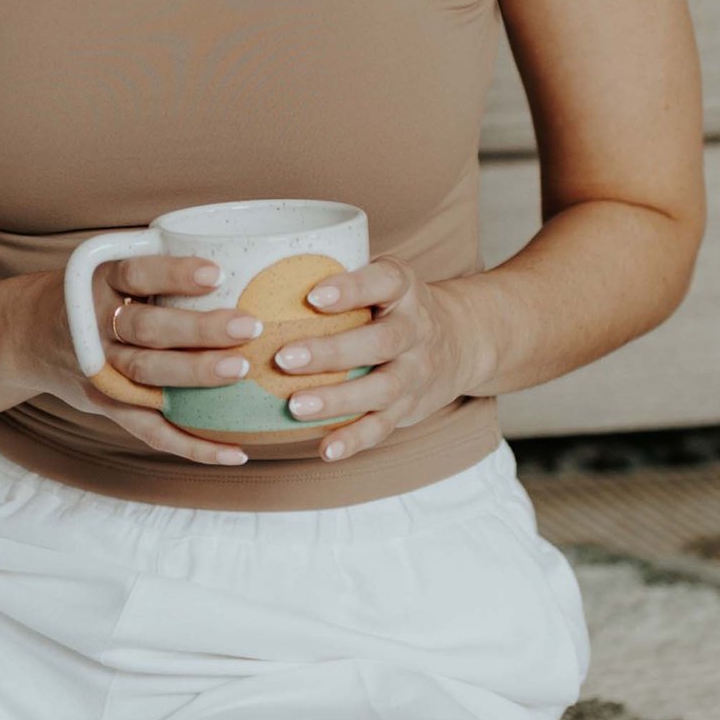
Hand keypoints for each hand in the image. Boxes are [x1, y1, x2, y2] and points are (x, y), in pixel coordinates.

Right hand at [43, 249, 264, 470]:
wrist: (30, 335)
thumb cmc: (93, 296)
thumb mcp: (106, 269)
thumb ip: (155, 270)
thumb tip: (245, 262)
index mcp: (99, 283)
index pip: (135, 275)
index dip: (174, 274)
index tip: (216, 273)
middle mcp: (96, 326)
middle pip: (146, 330)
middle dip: (198, 329)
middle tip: (246, 327)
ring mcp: (100, 369)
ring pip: (147, 376)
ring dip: (195, 375)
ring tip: (240, 372)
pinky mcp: (108, 405)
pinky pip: (150, 430)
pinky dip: (192, 445)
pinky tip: (233, 451)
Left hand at [263, 258, 494, 463]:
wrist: (461, 341)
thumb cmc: (396, 305)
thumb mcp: (383, 278)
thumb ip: (338, 273)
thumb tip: (258, 270)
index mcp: (404, 289)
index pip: (384, 282)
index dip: (351, 288)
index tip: (313, 295)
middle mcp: (416, 330)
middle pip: (381, 342)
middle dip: (332, 352)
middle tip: (284, 358)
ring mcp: (416, 372)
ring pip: (382, 388)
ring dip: (337, 400)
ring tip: (295, 406)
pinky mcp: (410, 407)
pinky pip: (383, 426)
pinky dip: (354, 440)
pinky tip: (324, 449)